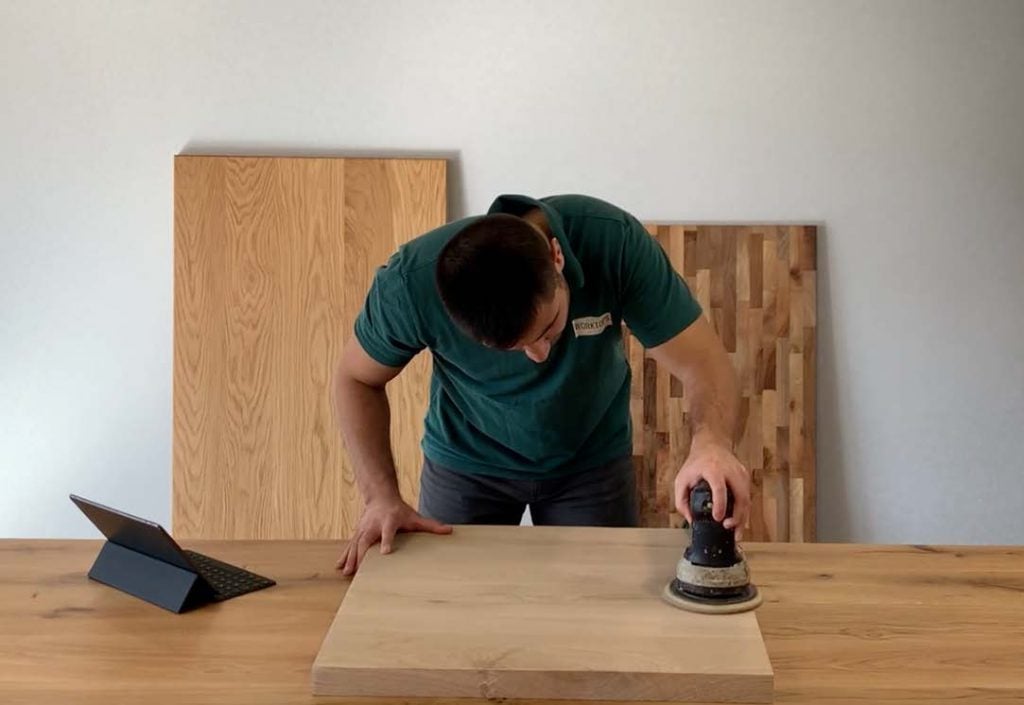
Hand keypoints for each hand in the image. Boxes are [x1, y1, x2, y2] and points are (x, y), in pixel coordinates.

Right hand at [336, 496, 451, 575]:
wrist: (381, 497)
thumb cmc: (399, 510)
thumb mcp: (415, 517)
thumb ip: (431, 525)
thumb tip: (449, 530)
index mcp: (389, 521)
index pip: (388, 532)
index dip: (386, 541)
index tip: (385, 552)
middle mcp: (373, 525)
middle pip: (366, 540)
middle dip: (361, 555)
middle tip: (359, 571)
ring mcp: (363, 529)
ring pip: (355, 544)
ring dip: (350, 558)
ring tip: (347, 573)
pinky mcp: (358, 533)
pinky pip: (350, 545)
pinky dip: (345, 556)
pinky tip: (340, 567)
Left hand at [674, 439, 750, 539]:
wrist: (712, 445)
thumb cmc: (696, 464)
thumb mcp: (682, 479)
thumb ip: (681, 501)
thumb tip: (690, 519)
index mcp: (713, 470)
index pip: (719, 488)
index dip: (720, 504)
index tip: (718, 519)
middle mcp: (730, 471)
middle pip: (740, 496)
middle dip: (737, 516)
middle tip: (728, 528)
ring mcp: (740, 474)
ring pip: (747, 499)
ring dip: (743, 518)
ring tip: (736, 533)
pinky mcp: (745, 477)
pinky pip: (747, 497)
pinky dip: (744, 512)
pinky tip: (738, 522)